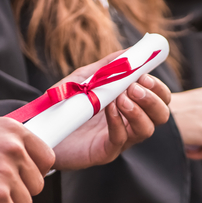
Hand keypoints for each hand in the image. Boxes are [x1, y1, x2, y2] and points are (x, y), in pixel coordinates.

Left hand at [52, 51, 171, 170]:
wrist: (41, 132)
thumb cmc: (64, 105)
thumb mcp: (85, 79)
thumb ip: (107, 66)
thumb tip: (131, 51)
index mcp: (130, 105)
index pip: (159, 99)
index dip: (158, 88)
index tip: (145, 75)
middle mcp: (129, 124)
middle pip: (160, 116)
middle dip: (153, 100)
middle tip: (135, 88)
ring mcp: (119, 140)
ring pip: (146, 130)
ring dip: (138, 111)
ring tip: (121, 98)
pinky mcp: (104, 152)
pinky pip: (120, 139)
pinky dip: (118, 122)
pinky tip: (109, 109)